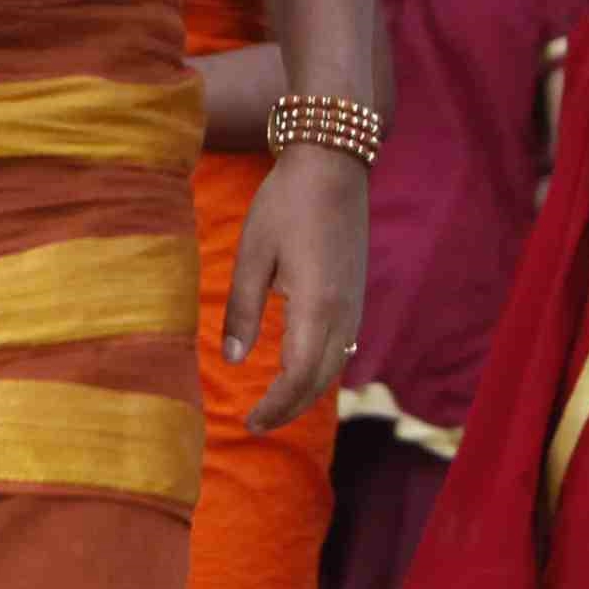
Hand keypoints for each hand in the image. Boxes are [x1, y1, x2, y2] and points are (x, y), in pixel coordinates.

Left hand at [222, 146, 367, 436]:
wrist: (334, 164)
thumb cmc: (286, 203)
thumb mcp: (252, 255)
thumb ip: (241, 310)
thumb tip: (232, 360)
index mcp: (316, 306)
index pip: (299, 377)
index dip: (276, 406)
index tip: (250, 423)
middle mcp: (344, 313)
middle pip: (320, 381)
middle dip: (290, 407)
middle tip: (257, 423)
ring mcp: (355, 305)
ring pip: (335, 366)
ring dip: (306, 390)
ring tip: (274, 403)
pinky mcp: (356, 295)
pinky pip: (342, 347)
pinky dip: (319, 368)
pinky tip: (296, 368)